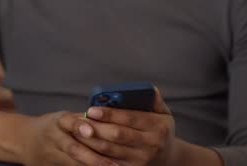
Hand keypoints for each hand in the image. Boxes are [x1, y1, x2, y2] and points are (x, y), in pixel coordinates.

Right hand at [22, 111, 119, 165]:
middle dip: (94, 157)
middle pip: (74, 148)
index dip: (79, 126)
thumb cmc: (53, 127)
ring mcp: (51, 155)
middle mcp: (54, 137)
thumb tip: (112, 121)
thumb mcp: (64, 118)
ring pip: (72, 162)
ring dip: (92, 165)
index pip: (69, 122)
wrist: (23, 140)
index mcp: (59, 121)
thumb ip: (84, 121)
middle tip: (114, 163)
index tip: (90, 132)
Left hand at [60, 88, 176, 165]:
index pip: (130, 118)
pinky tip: (84, 146)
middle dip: (96, 127)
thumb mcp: (164, 114)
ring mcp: (141, 160)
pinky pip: (109, 162)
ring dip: (91, 140)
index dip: (109, 114)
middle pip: (117, 135)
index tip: (92, 109)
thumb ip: (154, 100)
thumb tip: (148, 88)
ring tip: (78, 131)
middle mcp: (151, 144)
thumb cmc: (161, 130)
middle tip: (79, 120)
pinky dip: (95, 154)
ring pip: (110, 150)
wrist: (168, 159)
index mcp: (158, 126)